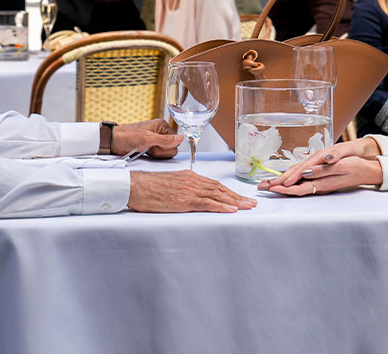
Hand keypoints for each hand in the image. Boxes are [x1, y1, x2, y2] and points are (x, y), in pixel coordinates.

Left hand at [112, 119, 183, 157]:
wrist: (113, 142)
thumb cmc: (127, 136)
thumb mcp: (146, 138)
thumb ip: (165, 140)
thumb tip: (181, 138)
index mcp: (162, 126)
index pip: (176, 141)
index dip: (165, 147)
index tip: (154, 145)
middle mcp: (161, 132)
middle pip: (172, 148)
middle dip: (160, 151)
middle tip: (149, 147)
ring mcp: (157, 140)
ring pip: (166, 153)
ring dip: (156, 154)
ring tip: (146, 149)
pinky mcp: (152, 147)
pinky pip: (160, 155)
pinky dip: (153, 156)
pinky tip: (145, 152)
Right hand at [128, 170, 256, 211]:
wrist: (136, 186)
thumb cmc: (149, 187)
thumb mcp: (170, 184)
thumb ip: (183, 188)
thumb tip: (192, 196)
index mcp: (190, 177)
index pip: (215, 185)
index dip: (230, 192)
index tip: (240, 197)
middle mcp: (193, 181)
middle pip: (220, 189)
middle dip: (237, 196)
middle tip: (251, 203)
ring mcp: (189, 190)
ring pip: (217, 195)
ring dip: (235, 201)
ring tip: (247, 207)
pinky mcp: (184, 200)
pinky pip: (207, 203)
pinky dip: (221, 206)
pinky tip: (231, 210)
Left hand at [257, 138, 383, 195]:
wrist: (367, 171)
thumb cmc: (355, 167)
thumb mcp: (340, 166)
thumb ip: (321, 170)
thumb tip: (304, 172)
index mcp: (321, 183)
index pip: (297, 188)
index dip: (282, 188)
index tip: (269, 187)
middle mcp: (318, 186)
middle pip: (294, 189)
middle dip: (277, 188)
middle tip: (261, 188)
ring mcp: (320, 185)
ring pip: (297, 187)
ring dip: (282, 186)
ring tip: (268, 185)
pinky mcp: (321, 182)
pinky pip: (303, 184)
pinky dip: (292, 183)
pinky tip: (286, 182)